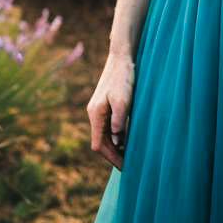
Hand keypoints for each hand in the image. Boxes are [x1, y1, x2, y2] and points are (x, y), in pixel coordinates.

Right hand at [86, 51, 135, 169]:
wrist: (122, 56)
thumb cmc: (123, 77)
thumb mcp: (123, 100)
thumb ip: (119, 122)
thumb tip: (118, 142)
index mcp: (95, 114)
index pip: (99, 145)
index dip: (111, 157)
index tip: (124, 166)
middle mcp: (94, 114)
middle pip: (101, 142)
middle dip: (113, 154)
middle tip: (129, 165)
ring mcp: (99, 109)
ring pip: (105, 134)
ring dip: (116, 146)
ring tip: (129, 156)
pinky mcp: (106, 105)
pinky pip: (109, 126)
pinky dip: (117, 135)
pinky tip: (127, 139)